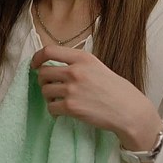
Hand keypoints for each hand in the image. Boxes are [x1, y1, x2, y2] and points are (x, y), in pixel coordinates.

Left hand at [30, 45, 162, 150]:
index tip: (34, 65)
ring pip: (45, 90)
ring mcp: (72, 89)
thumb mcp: (97, 67)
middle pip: (43, 73)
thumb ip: (77, 64)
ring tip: (58, 100)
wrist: (129, 110)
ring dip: (48, 96)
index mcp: (82, 58)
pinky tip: (61, 111)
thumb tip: (52, 66)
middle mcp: (75, 71)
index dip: (37, 58)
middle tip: (49, 87)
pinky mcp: (71, 106)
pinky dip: (53, 110)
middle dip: (42, 81)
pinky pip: (51, 107)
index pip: (49, 51)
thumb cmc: (115, 89)